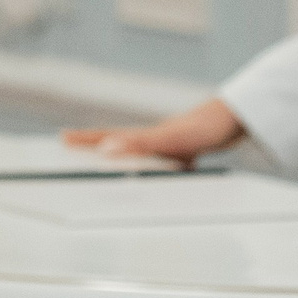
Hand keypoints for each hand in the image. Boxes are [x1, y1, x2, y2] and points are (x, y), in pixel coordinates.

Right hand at [65, 98, 244, 165]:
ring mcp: (167, 145)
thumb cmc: (203, 127)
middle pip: (117, 143)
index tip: (62, 138)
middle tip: (72, 144)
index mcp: (142, 136)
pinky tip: (163, 177)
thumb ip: (138, 144)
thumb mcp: (168, 139)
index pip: (105, 137)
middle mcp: (151, 139)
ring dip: (123, 158)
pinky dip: (156, 170)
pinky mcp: (185, 152)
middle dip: (94, 146)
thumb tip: (106, 150)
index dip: (83, 139)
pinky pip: (164, 163)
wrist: (235, 121)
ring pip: (139, 154)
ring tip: (108, 163)